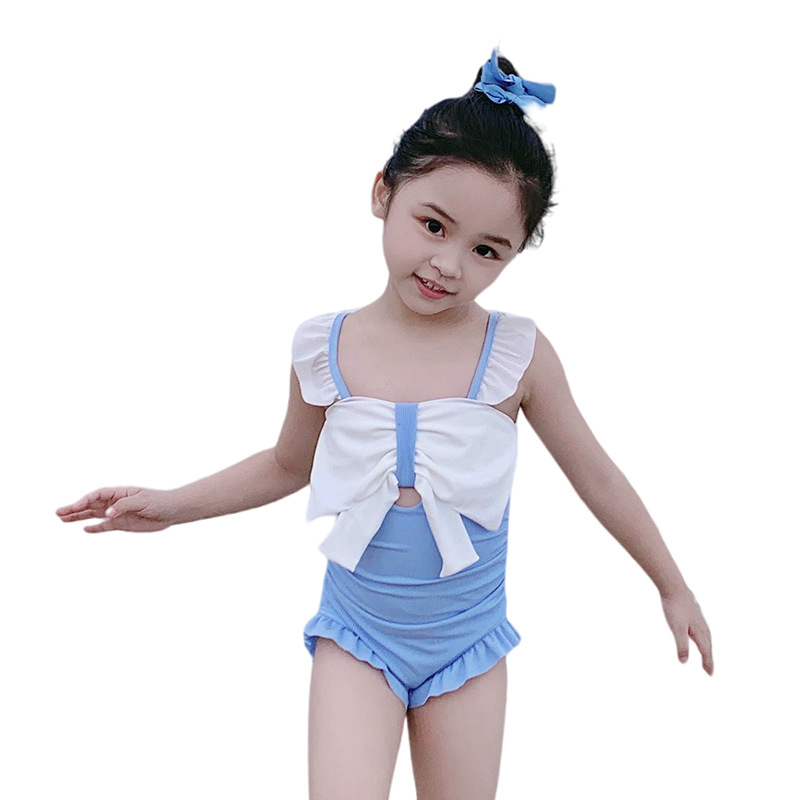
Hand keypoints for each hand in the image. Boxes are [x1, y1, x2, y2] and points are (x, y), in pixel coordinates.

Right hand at [55, 487, 176, 532]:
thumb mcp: (143, 501)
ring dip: (79, 517)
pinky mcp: (123, 524)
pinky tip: (85, 529)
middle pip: (91, 504)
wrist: (173, 511)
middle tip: (58, 513)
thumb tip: (107, 513)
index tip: (74, 508)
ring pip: (94, 515)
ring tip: (63, 519)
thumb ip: (124, 505)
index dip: (84, 501)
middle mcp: (116, 502)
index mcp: (120, 492)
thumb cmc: (160, 501)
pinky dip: (96, 528)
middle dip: (75, 508)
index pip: (97, 495)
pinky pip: (105, 526)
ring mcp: (118, 513)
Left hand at [661, 588, 713, 674]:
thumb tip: (684, 662)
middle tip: (709, 670)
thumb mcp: (676, 628)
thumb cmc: (675, 607)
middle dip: (708, 658)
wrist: (673, 586)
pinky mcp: (694, 612)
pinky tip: (698, 633)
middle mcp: (702, 626)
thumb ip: (681, 645)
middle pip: (708, 646)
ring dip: (707, 647)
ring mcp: (699, 618)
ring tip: (706, 654)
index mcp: (700, 632)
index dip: (708, 663)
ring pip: (706, 637)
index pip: (706, 652)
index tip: (710, 674)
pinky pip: (701, 629)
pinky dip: (703, 637)